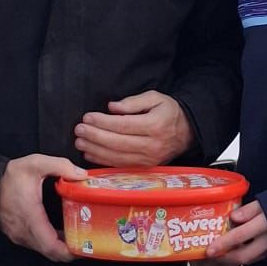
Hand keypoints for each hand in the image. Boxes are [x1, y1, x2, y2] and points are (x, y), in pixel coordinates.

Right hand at [0, 153, 84, 263]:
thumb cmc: (9, 175)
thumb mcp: (35, 163)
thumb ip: (61, 166)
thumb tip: (83, 175)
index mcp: (31, 217)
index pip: (51, 246)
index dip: (70, 252)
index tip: (85, 249)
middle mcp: (24, 232)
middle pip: (51, 253)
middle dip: (70, 251)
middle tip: (88, 243)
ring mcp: (19, 236)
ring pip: (44, 250)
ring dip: (61, 248)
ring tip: (79, 237)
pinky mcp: (16, 235)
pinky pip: (37, 245)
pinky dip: (51, 243)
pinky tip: (62, 232)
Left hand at [74, 91, 193, 166]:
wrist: (187, 132)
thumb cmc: (168, 112)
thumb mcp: (155, 98)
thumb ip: (133, 102)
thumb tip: (111, 108)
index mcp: (155, 126)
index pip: (123, 125)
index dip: (103, 122)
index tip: (87, 117)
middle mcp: (152, 145)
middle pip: (117, 143)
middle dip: (95, 137)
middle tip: (79, 130)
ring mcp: (148, 159)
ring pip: (117, 157)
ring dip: (95, 150)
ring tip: (79, 142)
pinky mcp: (145, 167)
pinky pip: (120, 165)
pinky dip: (103, 161)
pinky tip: (90, 154)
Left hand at [200, 201, 266, 265]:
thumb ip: (249, 210)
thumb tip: (233, 216)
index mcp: (265, 223)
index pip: (241, 236)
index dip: (223, 244)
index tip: (209, 249)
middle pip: (242, 255)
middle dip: (223, 259)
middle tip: (208, 257)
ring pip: (247, 260)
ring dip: (229, 262)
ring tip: (214, 259)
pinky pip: (254, 259)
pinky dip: (240, 259)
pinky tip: (231, 255)